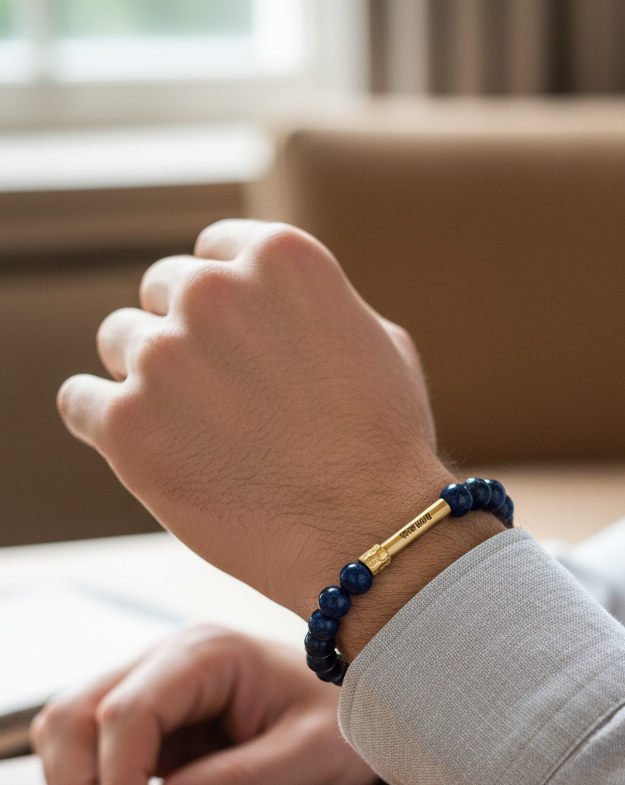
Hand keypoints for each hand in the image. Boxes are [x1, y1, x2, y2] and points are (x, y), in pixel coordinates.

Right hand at [31, 625, 377, 784]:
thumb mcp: (312, 756)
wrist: (372, 710)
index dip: (116, 780)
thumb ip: (243, 784)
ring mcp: (156, 687)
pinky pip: (93, 747)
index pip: (128, 710)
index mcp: (209, 654)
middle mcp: (170, 660)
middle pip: (78, 713)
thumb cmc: (349, 721)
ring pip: (71, 727)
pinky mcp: (154, 721)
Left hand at [56, 220, 448, 622]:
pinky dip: (103, 423)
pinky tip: (146, 450)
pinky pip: (79, 400)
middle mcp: (214, 291)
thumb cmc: (385, 446)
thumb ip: (314, 306)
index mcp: (279, 258)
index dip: (226, 302)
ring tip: (198, 433)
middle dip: (187, 335)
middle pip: (163, 290)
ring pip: (118, 341)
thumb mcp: (379, 342)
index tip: (237, 342)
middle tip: (222, 397)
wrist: (367, 533)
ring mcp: (163, 356)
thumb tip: (269, 305)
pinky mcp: (125, 422)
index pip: (215, 250)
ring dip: (148, 378)